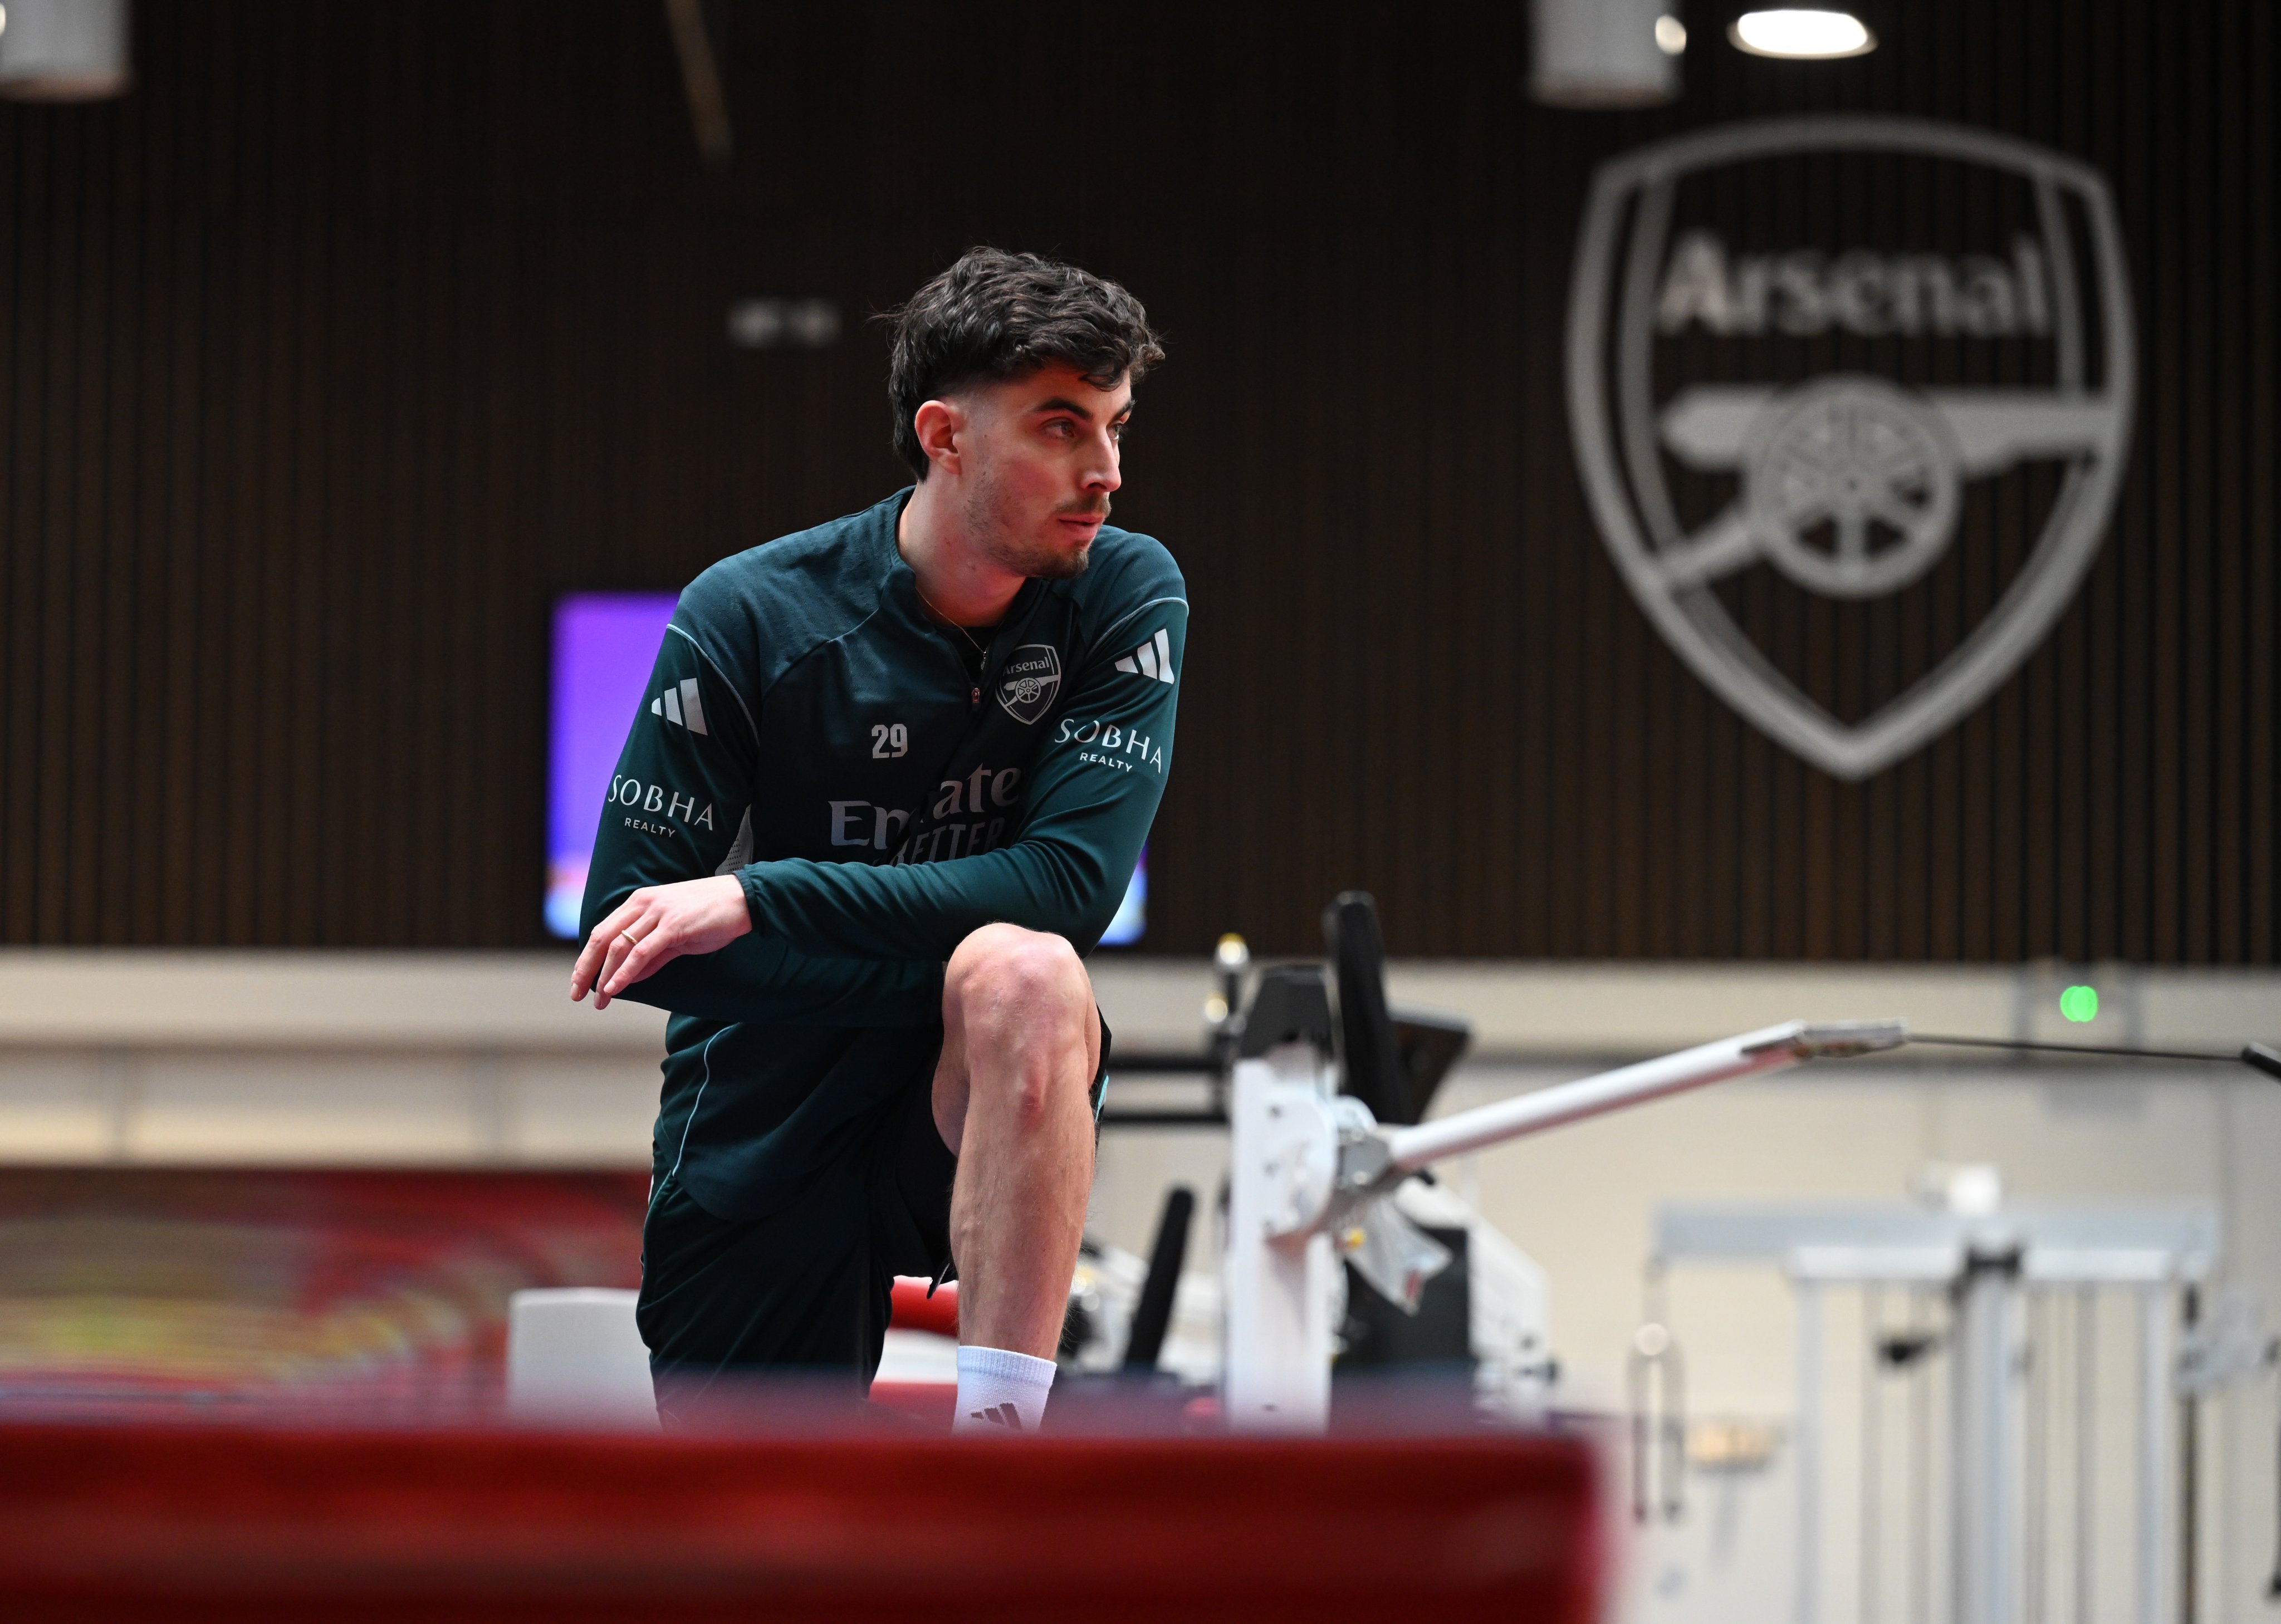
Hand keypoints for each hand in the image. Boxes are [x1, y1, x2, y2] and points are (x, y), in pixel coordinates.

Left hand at [571, 875, 752, 1008]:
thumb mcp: (675, 935)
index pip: (602, 931)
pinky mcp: (673, 925)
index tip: (579, 980)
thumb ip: (652, 955)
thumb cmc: (711, 916)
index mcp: (639, 902)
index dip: (587, 957)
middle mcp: (643, 903)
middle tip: (577, 993)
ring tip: (598, 999)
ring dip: (604, 976)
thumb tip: (628, 977)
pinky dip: (624, 972)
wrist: (743, 900)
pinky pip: (641, 952)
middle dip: (585, 968)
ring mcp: (657, 913)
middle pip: (602, 938)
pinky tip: (614, 988)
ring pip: (618, 947)